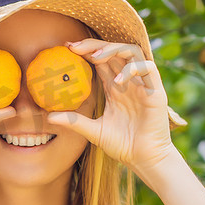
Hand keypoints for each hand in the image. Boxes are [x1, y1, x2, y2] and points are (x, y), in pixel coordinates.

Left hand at [47, 38, 176, 170]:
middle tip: (75, 47)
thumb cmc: (122, 145)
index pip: (100, 61)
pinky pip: (148, 67)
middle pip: (113, 50)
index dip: (86, 51)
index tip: (67, 49)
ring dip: (113, 49)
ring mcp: (143, 84)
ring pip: (132, 52)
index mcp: (114, 87)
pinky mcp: (156, 90)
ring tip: (96, 57)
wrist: (144, 158)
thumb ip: (74, 121)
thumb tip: (49, 117)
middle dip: (94, 45)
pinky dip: (132, 69)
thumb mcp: (93, 131)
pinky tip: (118, 80)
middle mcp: (128, 81)